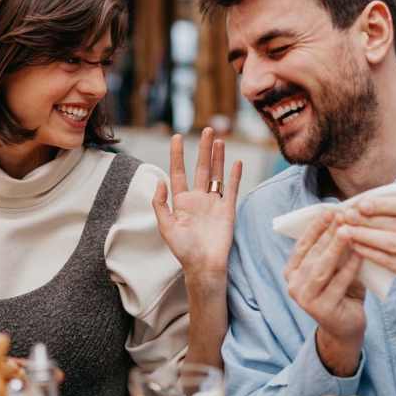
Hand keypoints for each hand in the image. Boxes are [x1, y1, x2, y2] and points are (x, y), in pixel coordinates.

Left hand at [152, 127, 242, 275]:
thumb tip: (159, 181)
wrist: (204, 265)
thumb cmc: (183, 250)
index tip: (177, 137)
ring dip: (218, 157)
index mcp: (181, 201)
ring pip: (217, 174)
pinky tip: (236, 161)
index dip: (177, 155)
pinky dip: (234, 175)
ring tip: (219, 139)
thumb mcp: (165, 227)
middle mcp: (198, 199)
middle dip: (203, 149)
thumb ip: (160, 204)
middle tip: (206, 129)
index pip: (178, 172)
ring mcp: (214, 203)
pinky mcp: (227, 209)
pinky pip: (231, 188)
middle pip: (201, 168)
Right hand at [283, 212, 366, 372]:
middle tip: (342, 215)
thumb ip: (334, 249)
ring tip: (348, 230)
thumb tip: (344, 218)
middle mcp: (293, 285)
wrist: (346, 328)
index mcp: (292, 271)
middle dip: (328, 233)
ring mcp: (305, 299)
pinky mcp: (321, 310)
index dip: (315, 226)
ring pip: (322, 268)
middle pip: (312, 254)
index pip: (302, 244)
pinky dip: (349, 267)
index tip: (329, 209)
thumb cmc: (342, 291)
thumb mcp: (334, 268)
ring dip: (335, 248)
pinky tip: (360, 253)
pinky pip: (337, 284)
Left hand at [342, 196, 395, 320]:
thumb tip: (366, 202)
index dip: (383, 204)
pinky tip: (356, 247)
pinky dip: (371, 253)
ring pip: (392, 241)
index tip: (360, 203)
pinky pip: (390, 260)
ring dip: (365, 235)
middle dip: (369, 219)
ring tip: (346, 231)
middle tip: (346, 216)